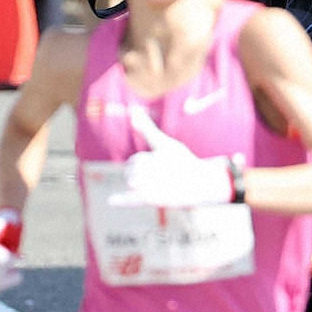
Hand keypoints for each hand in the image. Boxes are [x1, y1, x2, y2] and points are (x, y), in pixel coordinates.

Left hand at [108, 107, 235, 206]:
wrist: (200, 185)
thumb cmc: (182, 161)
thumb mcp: (164, 143)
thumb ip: (146, 128)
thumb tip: (133, 111)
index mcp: (154, 156)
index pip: (136, 161)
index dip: (144, 164)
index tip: (158, 166)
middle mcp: (151, 170)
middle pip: (130, 172)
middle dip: (140, 174)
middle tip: (161, 177)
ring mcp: (150, 185)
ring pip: (130, 182)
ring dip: (137, 184)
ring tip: (157, 184)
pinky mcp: (152, 199)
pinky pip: (132, 199)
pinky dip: (121, 200)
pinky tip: (111, 200)